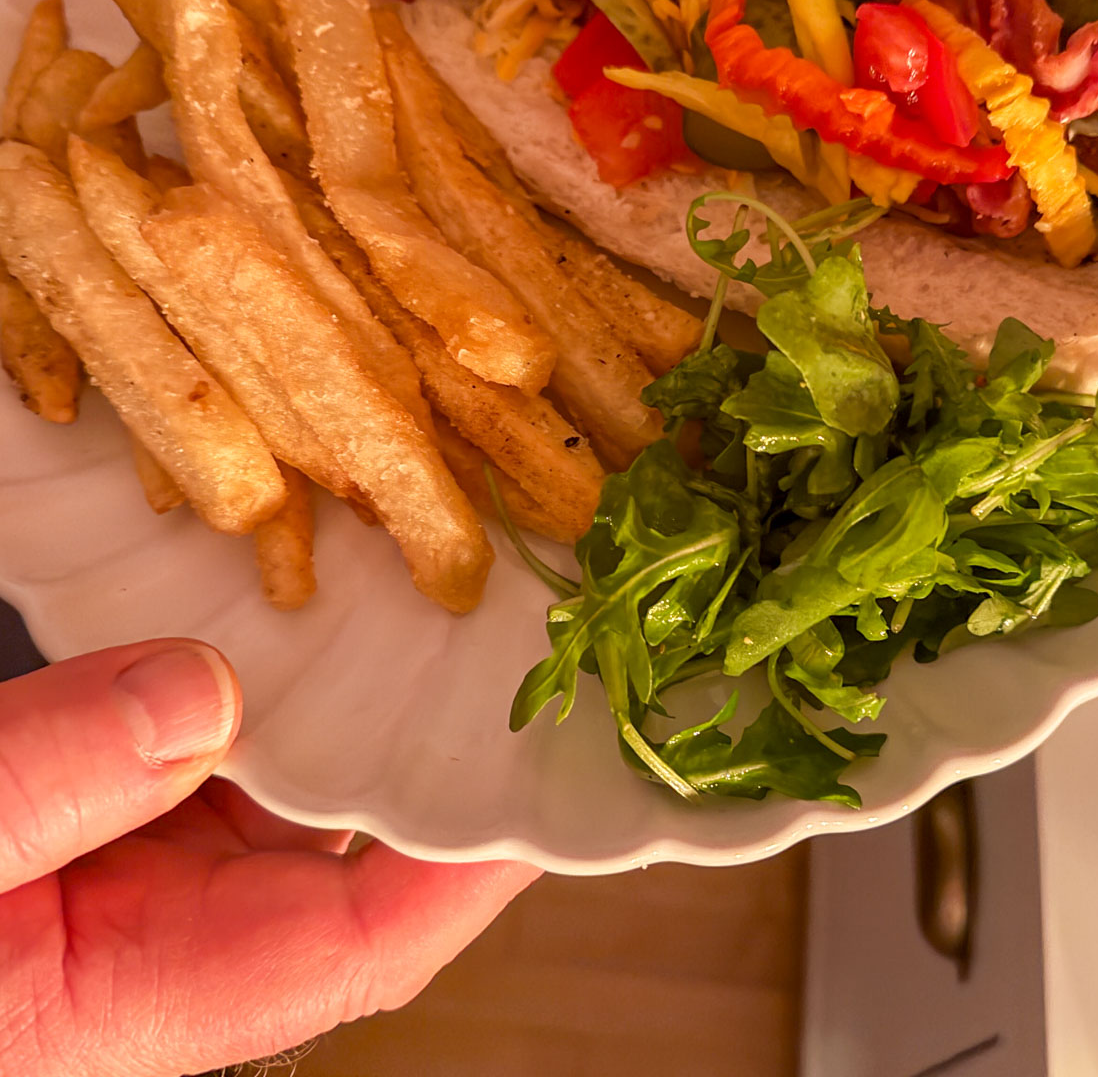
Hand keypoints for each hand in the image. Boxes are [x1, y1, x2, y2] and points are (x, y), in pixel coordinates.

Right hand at [0, 640, 536, 1076]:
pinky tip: (296, 600)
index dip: (469, 871)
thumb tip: (201, 695)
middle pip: (347, 849)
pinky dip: (258, 675)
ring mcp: (136, 864)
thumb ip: (49, 782)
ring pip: (287, 779)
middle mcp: (157, 931)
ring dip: (356, 699)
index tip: (549, 790)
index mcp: (131, 995)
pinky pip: (208, 736)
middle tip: (517, 650)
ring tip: (433, 605)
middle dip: (439, 759)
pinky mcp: (105, 805)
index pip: (357, 946)